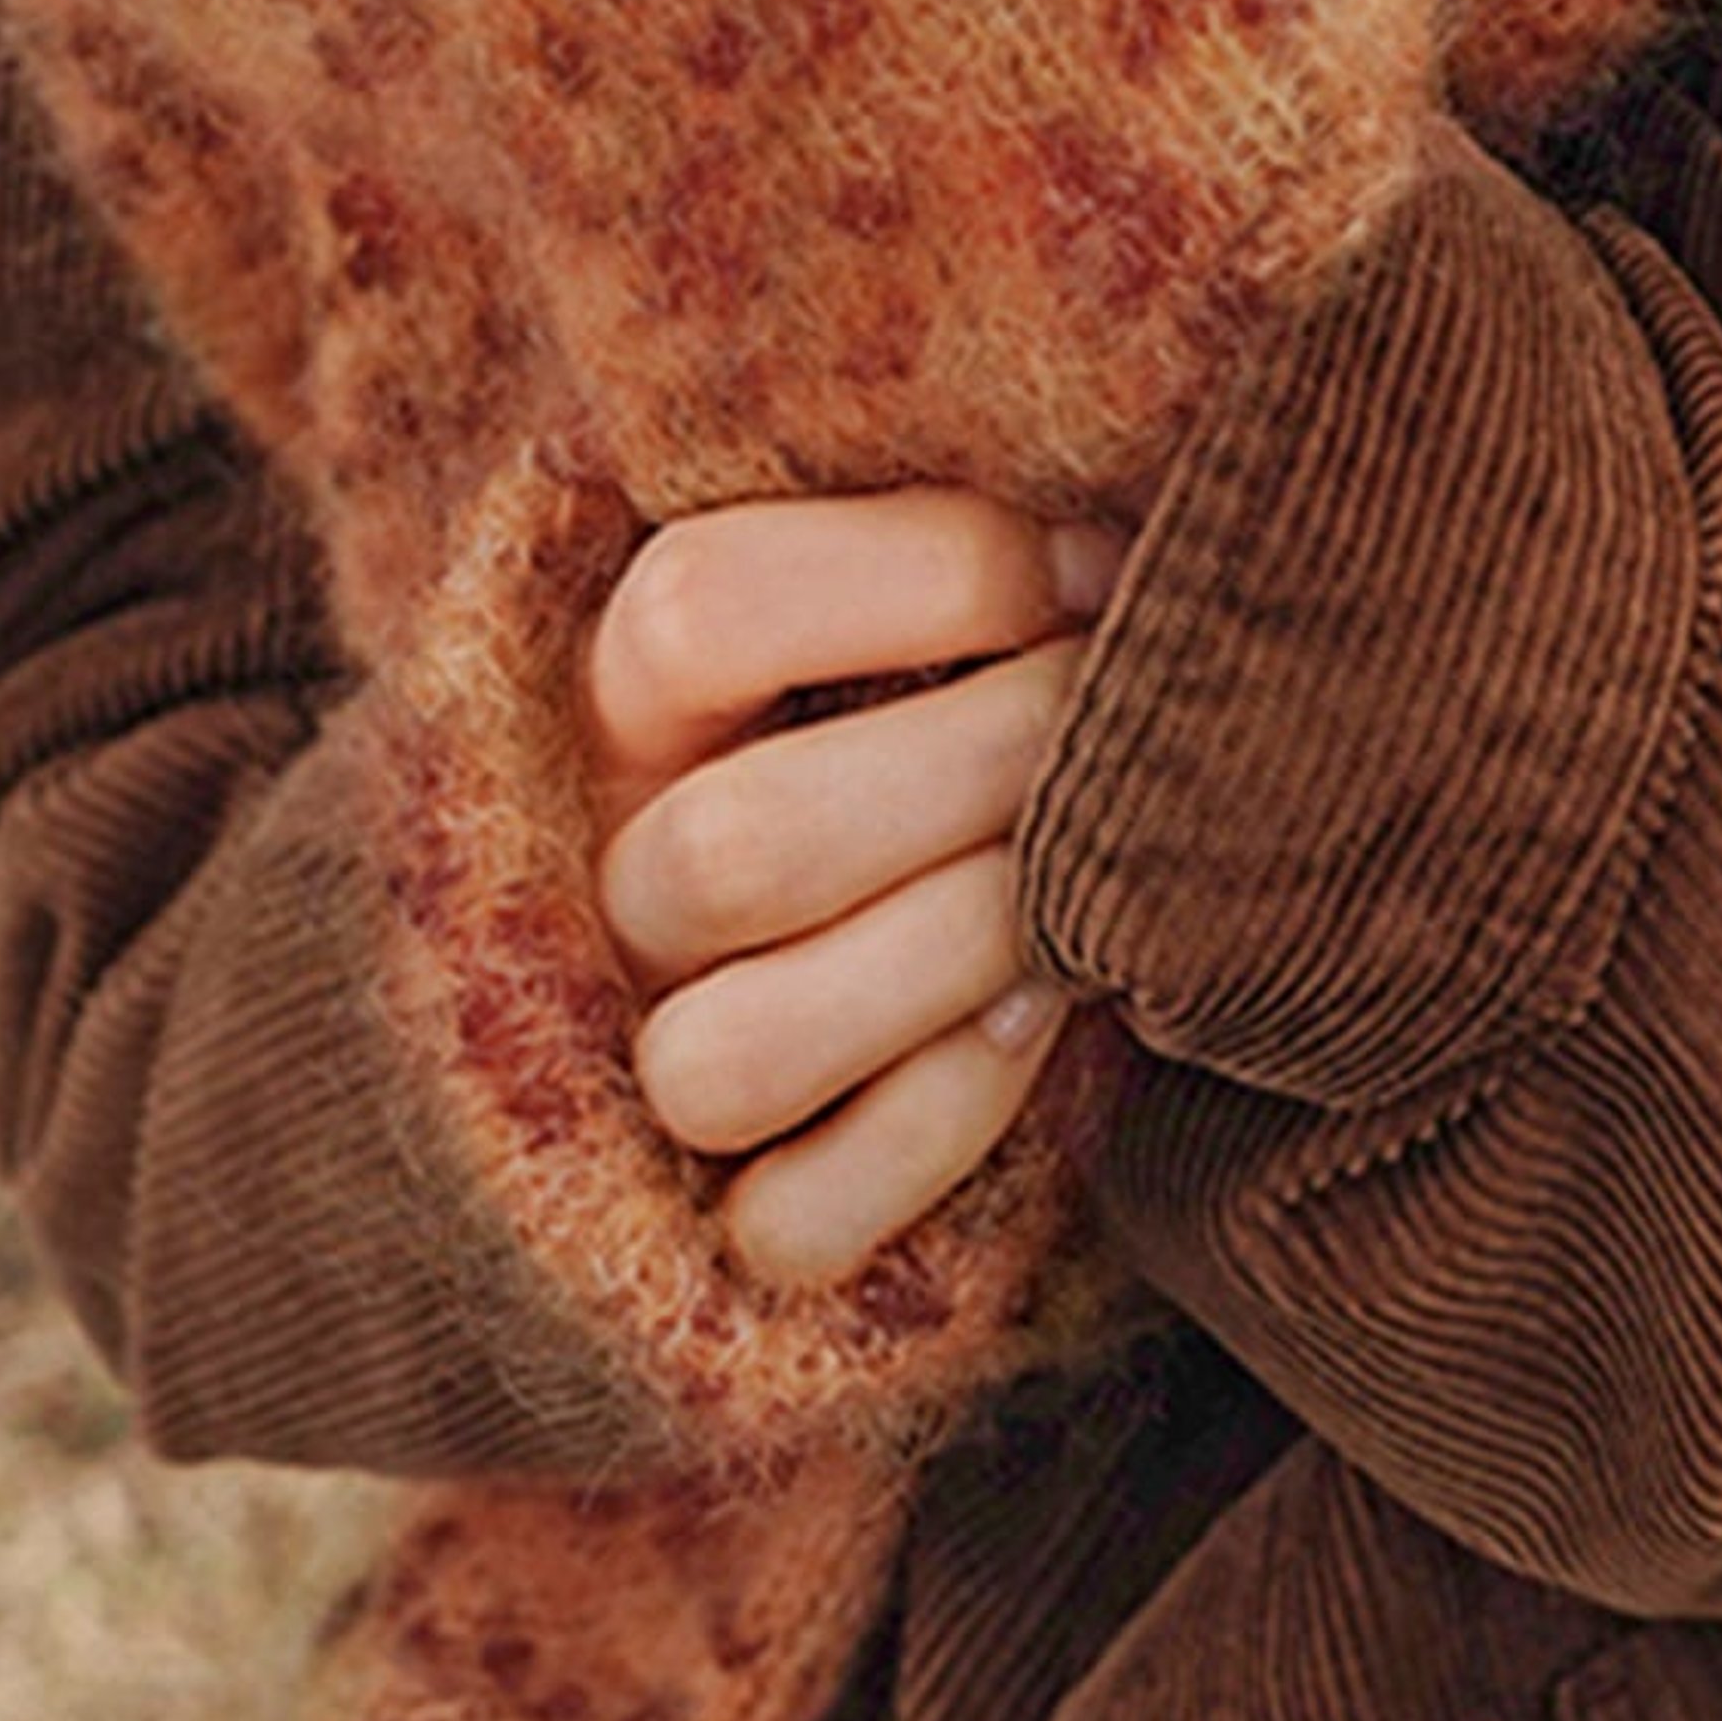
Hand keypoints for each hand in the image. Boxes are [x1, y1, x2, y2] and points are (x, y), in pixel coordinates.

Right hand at [590, 490, 1134, 1289]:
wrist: (845, 896)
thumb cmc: (906, 696)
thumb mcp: (890, 594)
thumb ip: (942, 538)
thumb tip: (1127, 491)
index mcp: (608, 694)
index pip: (697, 609)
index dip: (937, 572)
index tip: (1099, 566)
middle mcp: (594, 880)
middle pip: (734, 850)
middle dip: (977, 767)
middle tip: (1117, 711)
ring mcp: (634, 1061)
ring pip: (731, 1059)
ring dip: (951, 951)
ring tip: (1087, 875)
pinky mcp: (706, 1226)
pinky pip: (790, 1228)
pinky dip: (933, 1130)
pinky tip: (1047, 1016)